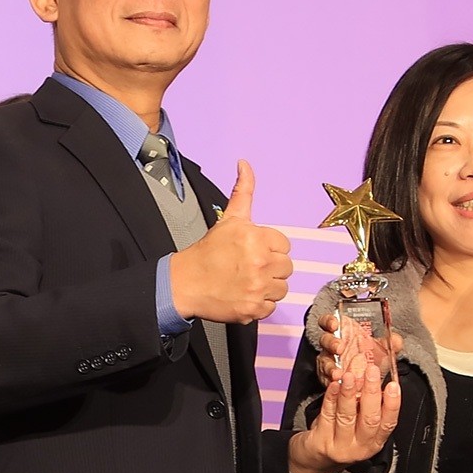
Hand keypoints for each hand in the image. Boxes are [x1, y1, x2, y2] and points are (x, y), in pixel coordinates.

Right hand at [169, 160, 291, 323]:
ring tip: (248, 281)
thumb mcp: (229, 219)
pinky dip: (260, 304)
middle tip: (250, 267)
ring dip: (268, 286)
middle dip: (271, 267)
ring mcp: (257, 287)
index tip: (254, 252)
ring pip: (282, 288)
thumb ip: (243, 192)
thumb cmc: (207, 252)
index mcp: (256, 238)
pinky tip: (245, 294)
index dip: (270, 248)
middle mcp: (260, 262)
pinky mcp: (254, 308)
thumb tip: (245, 164)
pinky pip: (272, 307)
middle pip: (287, 267)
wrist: (185, 283)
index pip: (285, 245)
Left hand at [288, 363, 400, 472]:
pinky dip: (331, 398)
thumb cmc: (339, 436)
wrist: (314, 460)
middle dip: (371, 393)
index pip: (388, 423)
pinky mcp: (321, 442)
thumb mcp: (358, 425)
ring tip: (350, 376)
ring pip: (347, 417)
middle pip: (369, 419)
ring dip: (349, 394)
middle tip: (372, 371)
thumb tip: (371, 377)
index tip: (393, 385)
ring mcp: (340, 446)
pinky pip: (327, 415)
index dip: (392, 404)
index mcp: (374, 442)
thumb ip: (365, 405)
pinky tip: (334, 385)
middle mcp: (360, 447)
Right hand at [315, 313, 402, 388]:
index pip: (328, 322)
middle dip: (330, 342)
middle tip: (339, 347)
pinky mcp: (328, 378)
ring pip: (323, 361)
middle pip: (324, 340)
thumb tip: (396, 341)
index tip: (335, 324)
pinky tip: (337, 383)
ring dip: (328, 365)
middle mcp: (332, 346)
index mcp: (342, 332)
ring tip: (337, 372)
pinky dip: (329, 381)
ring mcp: (329, 362)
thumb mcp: (382, 348)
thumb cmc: (371, 357)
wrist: (370, 379)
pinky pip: (324, 378)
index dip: (328, 321)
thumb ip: (389, 342)